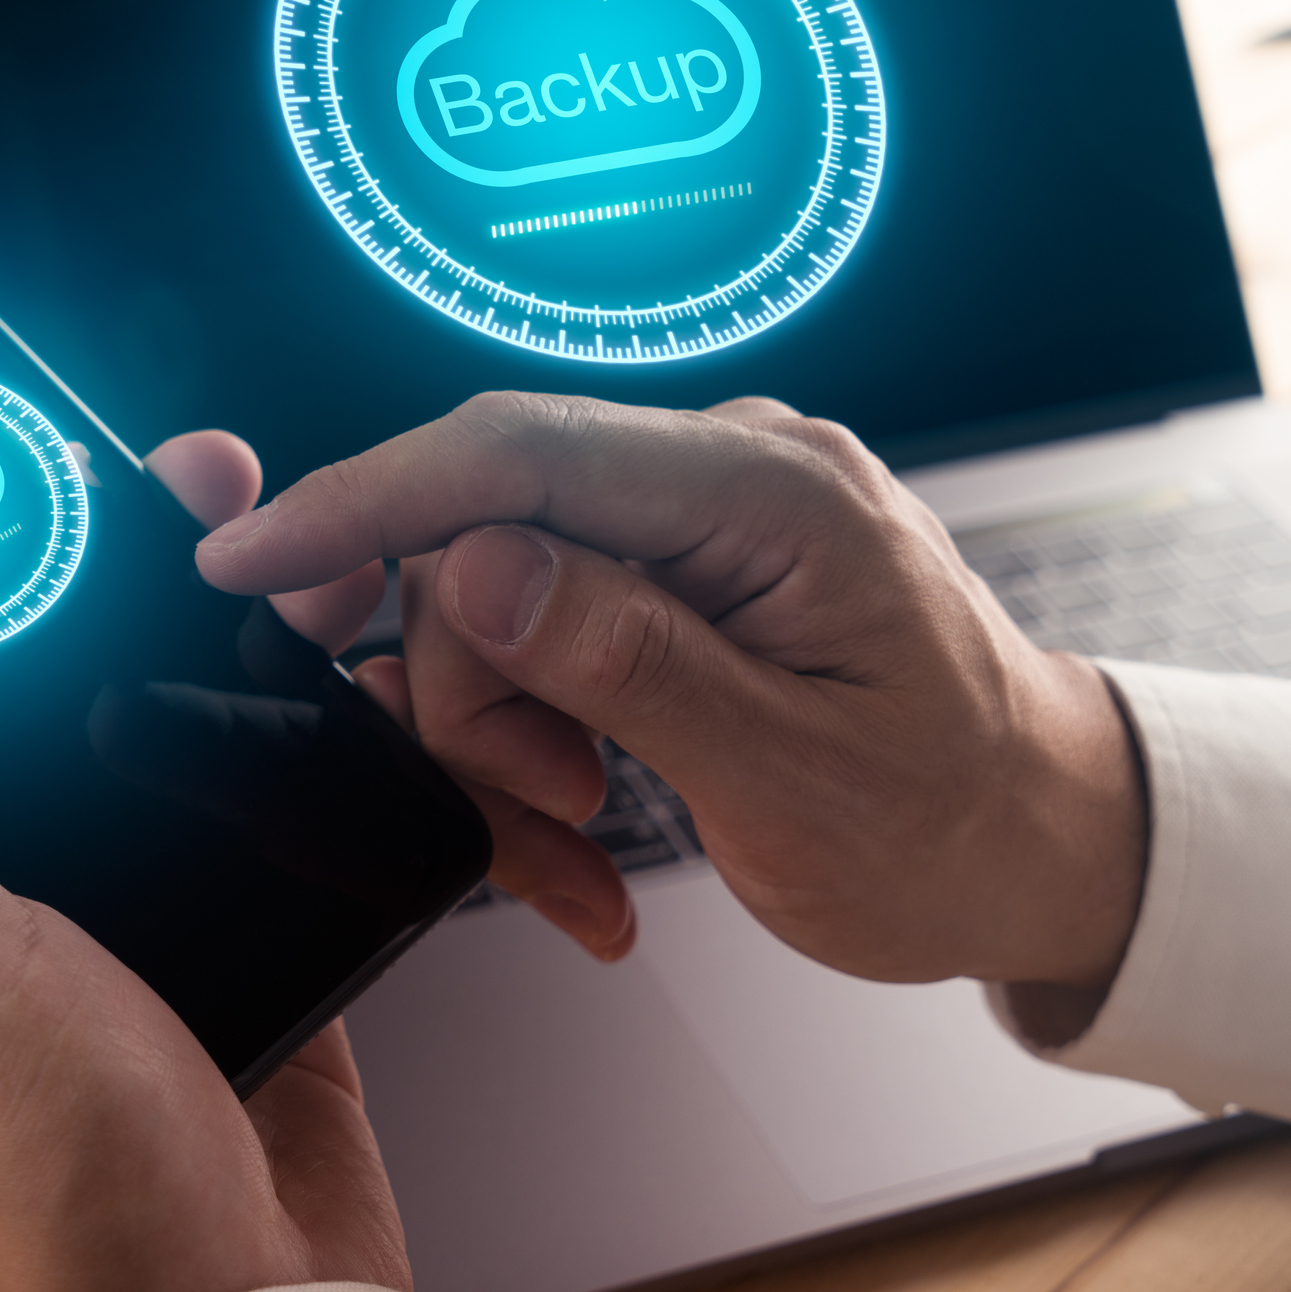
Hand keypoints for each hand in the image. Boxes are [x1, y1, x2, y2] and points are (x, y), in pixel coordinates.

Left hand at [0, 431, 405, 1291]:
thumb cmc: (52, 1194)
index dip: (8, 592)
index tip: (70, 490)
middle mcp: (23, 936)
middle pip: (89, 721)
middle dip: (156, 602)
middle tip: (228, 503)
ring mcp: (146, 963)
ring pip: (201, 774)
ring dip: (253, 672)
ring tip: (312, 573)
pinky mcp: (258, 988)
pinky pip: (288, 853)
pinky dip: (324, 780)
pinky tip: (360, 712)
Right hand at [195, 394, 1148, 998]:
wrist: (1041, 837)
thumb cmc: (949, 823)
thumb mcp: (789, 775)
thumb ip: (631, 659)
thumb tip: (475, 564)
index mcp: (771, 495)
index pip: (521, 454)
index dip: (368, 497)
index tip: (250, 554)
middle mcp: (732, 475)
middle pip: (490, 534)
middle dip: (474, 687)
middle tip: (544, 807)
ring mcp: (705, 520)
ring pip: (502, 593)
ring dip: (507, 730)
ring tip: (585, 834)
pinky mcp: (683, 573)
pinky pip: (550, 626)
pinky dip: (538, 729)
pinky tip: (585, 811)